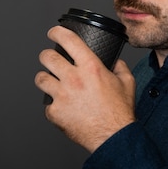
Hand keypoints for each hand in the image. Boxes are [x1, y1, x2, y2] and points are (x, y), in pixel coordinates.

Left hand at [34, 25, 135, 152]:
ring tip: (52, 82)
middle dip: (47, 55)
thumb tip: (115, 62)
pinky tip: (63, 107)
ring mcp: (62, 95)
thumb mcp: (127, 82)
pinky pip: (47, 104)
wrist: (113, 136)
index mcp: (91, 67)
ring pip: (40, 78)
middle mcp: (73, 78)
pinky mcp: (55, 112)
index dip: (57, 32)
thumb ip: (120, 67)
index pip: (68, 40)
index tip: (54, 32)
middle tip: (50, 59)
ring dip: (46, 78)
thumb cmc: (120, 111)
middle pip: (47, 56)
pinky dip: (53, 105)